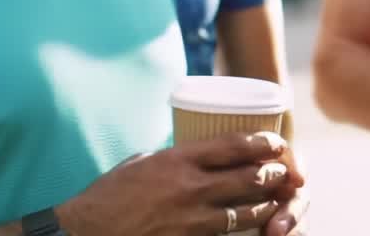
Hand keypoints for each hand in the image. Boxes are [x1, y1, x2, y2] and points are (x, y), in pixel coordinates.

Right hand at [60, 132, 304, 235]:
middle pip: (250, 177)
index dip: (264, 143)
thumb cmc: (109, 195)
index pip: (236, 145)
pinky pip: (227, 235)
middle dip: (274, 174)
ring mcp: (191, 218)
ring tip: (276, 199)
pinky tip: (254, 226)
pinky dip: (244, 229)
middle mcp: (190, 187)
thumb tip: (201, 154)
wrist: (85, 233)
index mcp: (179, 159)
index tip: (278, 143)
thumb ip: (176, 157)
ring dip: (266, 204)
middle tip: (284, 173)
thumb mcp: (143, 162)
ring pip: (246, 210)